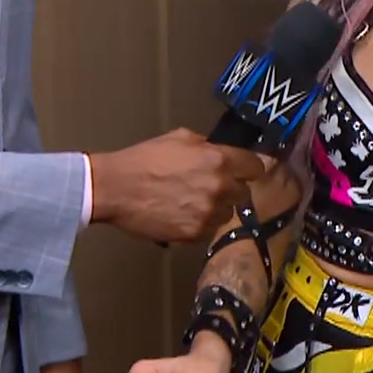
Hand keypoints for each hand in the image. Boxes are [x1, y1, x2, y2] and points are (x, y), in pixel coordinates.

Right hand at [89, 129, 266, 242]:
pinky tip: (183, 215)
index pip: (255, 167)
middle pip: (244, 193)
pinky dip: (201, 224)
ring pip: (228, 214)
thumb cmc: (145, 158)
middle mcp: (220, 187)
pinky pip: (209, 230)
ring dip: (218, 209)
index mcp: (219, 160)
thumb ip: (207, 146)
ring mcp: (208, 214)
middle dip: (232, 190)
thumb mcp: (180, 138)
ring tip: (195, 204)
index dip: (250, 169)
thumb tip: (220, 152)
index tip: (245, 171)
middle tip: (214, 188)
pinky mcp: (195, 234)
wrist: (116, 188)